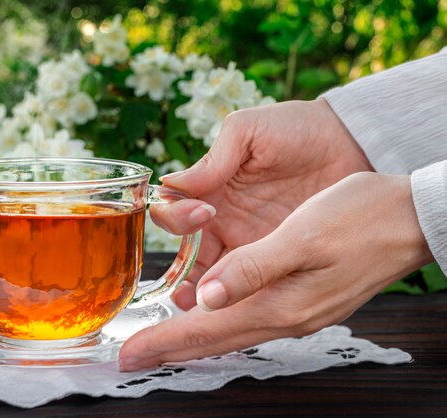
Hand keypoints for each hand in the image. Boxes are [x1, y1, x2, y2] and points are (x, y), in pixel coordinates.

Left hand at [120, 172, 431, 370]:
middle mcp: (286, 316)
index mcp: (280, 303)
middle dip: (171, 348)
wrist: (412, 219)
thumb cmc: (360, 219)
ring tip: (162, 341)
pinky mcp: (305, 298)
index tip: (130, 353)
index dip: (165, 342)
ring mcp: (298, 311)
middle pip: (215, 340)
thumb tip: (207, 297)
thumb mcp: (302, 237)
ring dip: (193, 338)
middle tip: (134, 357)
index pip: (208, 330)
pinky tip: (212, 315)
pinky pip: (250, 320)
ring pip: (231, 332)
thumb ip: (253, 268)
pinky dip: (220, 323)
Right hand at [152, 99, 372, 309]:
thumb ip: (214, 159)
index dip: (176, 217)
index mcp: (209, 189)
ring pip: (212, 277)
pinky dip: (236, 298)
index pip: (174, 211)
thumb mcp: (250, 131)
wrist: (351, 143)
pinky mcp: (277, 257)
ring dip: (200, 293)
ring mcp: (248, 242)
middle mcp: (221, 220)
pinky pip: (250, 283)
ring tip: (198, 306)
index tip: (202, 212)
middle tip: (185, 287)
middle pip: (186, 254)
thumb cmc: (297, 129)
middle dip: (178, 274)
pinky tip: (232, 309)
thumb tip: (172, 183)